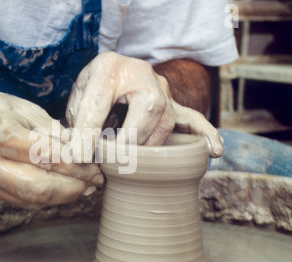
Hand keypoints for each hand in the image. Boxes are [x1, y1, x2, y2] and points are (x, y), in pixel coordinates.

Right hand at [0, 89, 102, 207]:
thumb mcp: (22, 108)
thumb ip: (51, 131)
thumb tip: (81, 150)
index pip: (47, 157)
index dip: (77, 167)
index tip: (97, 169)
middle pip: (38, 186)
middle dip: (73, 188)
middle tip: (94, 183)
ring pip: (29, 199)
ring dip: (61, 197)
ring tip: (82, 188)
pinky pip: (18, 200)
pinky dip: (43, 198)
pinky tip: (60, 191)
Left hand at [66, 52, 222, 157]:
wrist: (111, 75)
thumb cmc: (94, 89)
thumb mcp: (77, 102)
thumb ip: (79, 124)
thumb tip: (81, 157)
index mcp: (110, 67)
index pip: (99, 102)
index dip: (88, 132)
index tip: (81, 156)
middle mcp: (143, 74)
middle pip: (144, 113)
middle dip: (127, 144)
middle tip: (110, 163)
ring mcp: (163, 90)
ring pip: (164, 123)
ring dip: (148, 148)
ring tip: (133, 165)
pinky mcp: (173, 106)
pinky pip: (193, 119)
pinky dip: (204, 135)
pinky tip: (214, 151)